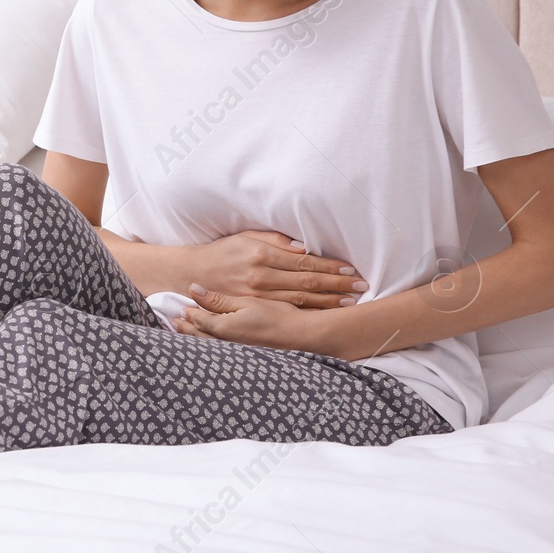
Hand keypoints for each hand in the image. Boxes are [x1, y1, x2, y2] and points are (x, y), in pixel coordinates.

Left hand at [172, 283, 332, 353]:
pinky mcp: (243, 355)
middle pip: (198, 336)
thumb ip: (218, 299)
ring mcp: (233, 352)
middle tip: (175, 321)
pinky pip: (219, 350)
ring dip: (196, 337)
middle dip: (186, 328)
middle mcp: (224, 343)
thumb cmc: (276, 315)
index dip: (188, 313)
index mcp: (222, 328)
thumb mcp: (245, 302)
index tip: (181, 308)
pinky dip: (210, 344)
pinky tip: (211, 341)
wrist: (301, 335)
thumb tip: (193, 289)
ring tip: (186, 330)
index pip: (197, 320)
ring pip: (207, 345)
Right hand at [185, 231, 366, 308]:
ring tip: (351, 301)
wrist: (192, 275)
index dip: (329, 267)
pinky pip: (288, 312)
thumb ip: (275, 241)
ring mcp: (259, 297)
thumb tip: (303, 248)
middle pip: (308, 283)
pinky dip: (310, 313)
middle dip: (337, 285)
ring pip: (301, 301)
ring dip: (329, 302)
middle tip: (361, 285)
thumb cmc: (222, 253)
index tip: (350, 269)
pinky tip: (326, 314)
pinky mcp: (255, 309)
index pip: (304, 263)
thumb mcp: (245, 238)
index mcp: (262, 255)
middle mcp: (262, 277)